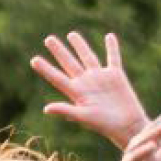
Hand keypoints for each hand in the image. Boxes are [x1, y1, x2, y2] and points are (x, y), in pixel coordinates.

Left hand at [30, 30, 154, 146]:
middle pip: (69, 63)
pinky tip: (110, 36)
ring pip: (88, 57)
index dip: (45, 69)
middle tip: (48, 39)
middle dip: (59, 51)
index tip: (33, 59)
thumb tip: (46, 109)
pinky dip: (112, 47)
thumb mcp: (84, 117)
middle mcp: (86, 82)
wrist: (127, 125)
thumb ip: (66, 110)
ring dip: (80, 46)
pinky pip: (113, 57)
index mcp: (76, 92)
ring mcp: (100, 77)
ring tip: (71, 34)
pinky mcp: (116, 75)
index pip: (57, 77)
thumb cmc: (105, 125)